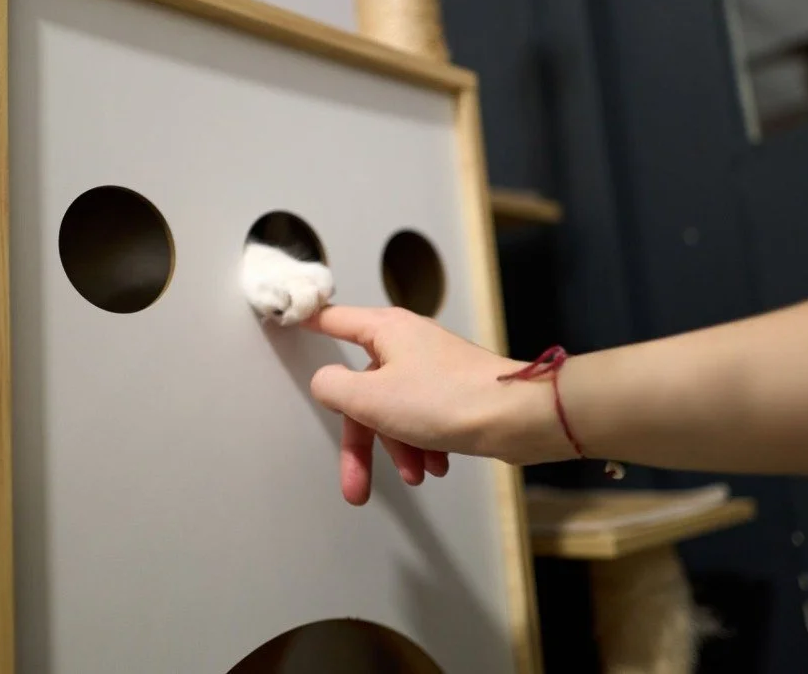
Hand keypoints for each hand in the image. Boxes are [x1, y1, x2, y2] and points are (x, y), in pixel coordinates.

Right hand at [303, 305, 571, 504]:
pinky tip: (436, 467)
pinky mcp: (455, 391)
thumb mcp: (372, 398)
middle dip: (362, 443)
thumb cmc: (447, 401)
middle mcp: (408, 343)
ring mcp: (434, 367)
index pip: (334, 320)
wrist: (517, 418)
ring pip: (395, 411)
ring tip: (416, 475)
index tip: (289, 319)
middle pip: (364, 391)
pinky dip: (423, 445)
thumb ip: (334, 387)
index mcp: (386, 331)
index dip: (310, 321)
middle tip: (355, 488)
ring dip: (398, 449)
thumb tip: (325, 383)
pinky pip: (424, 419)